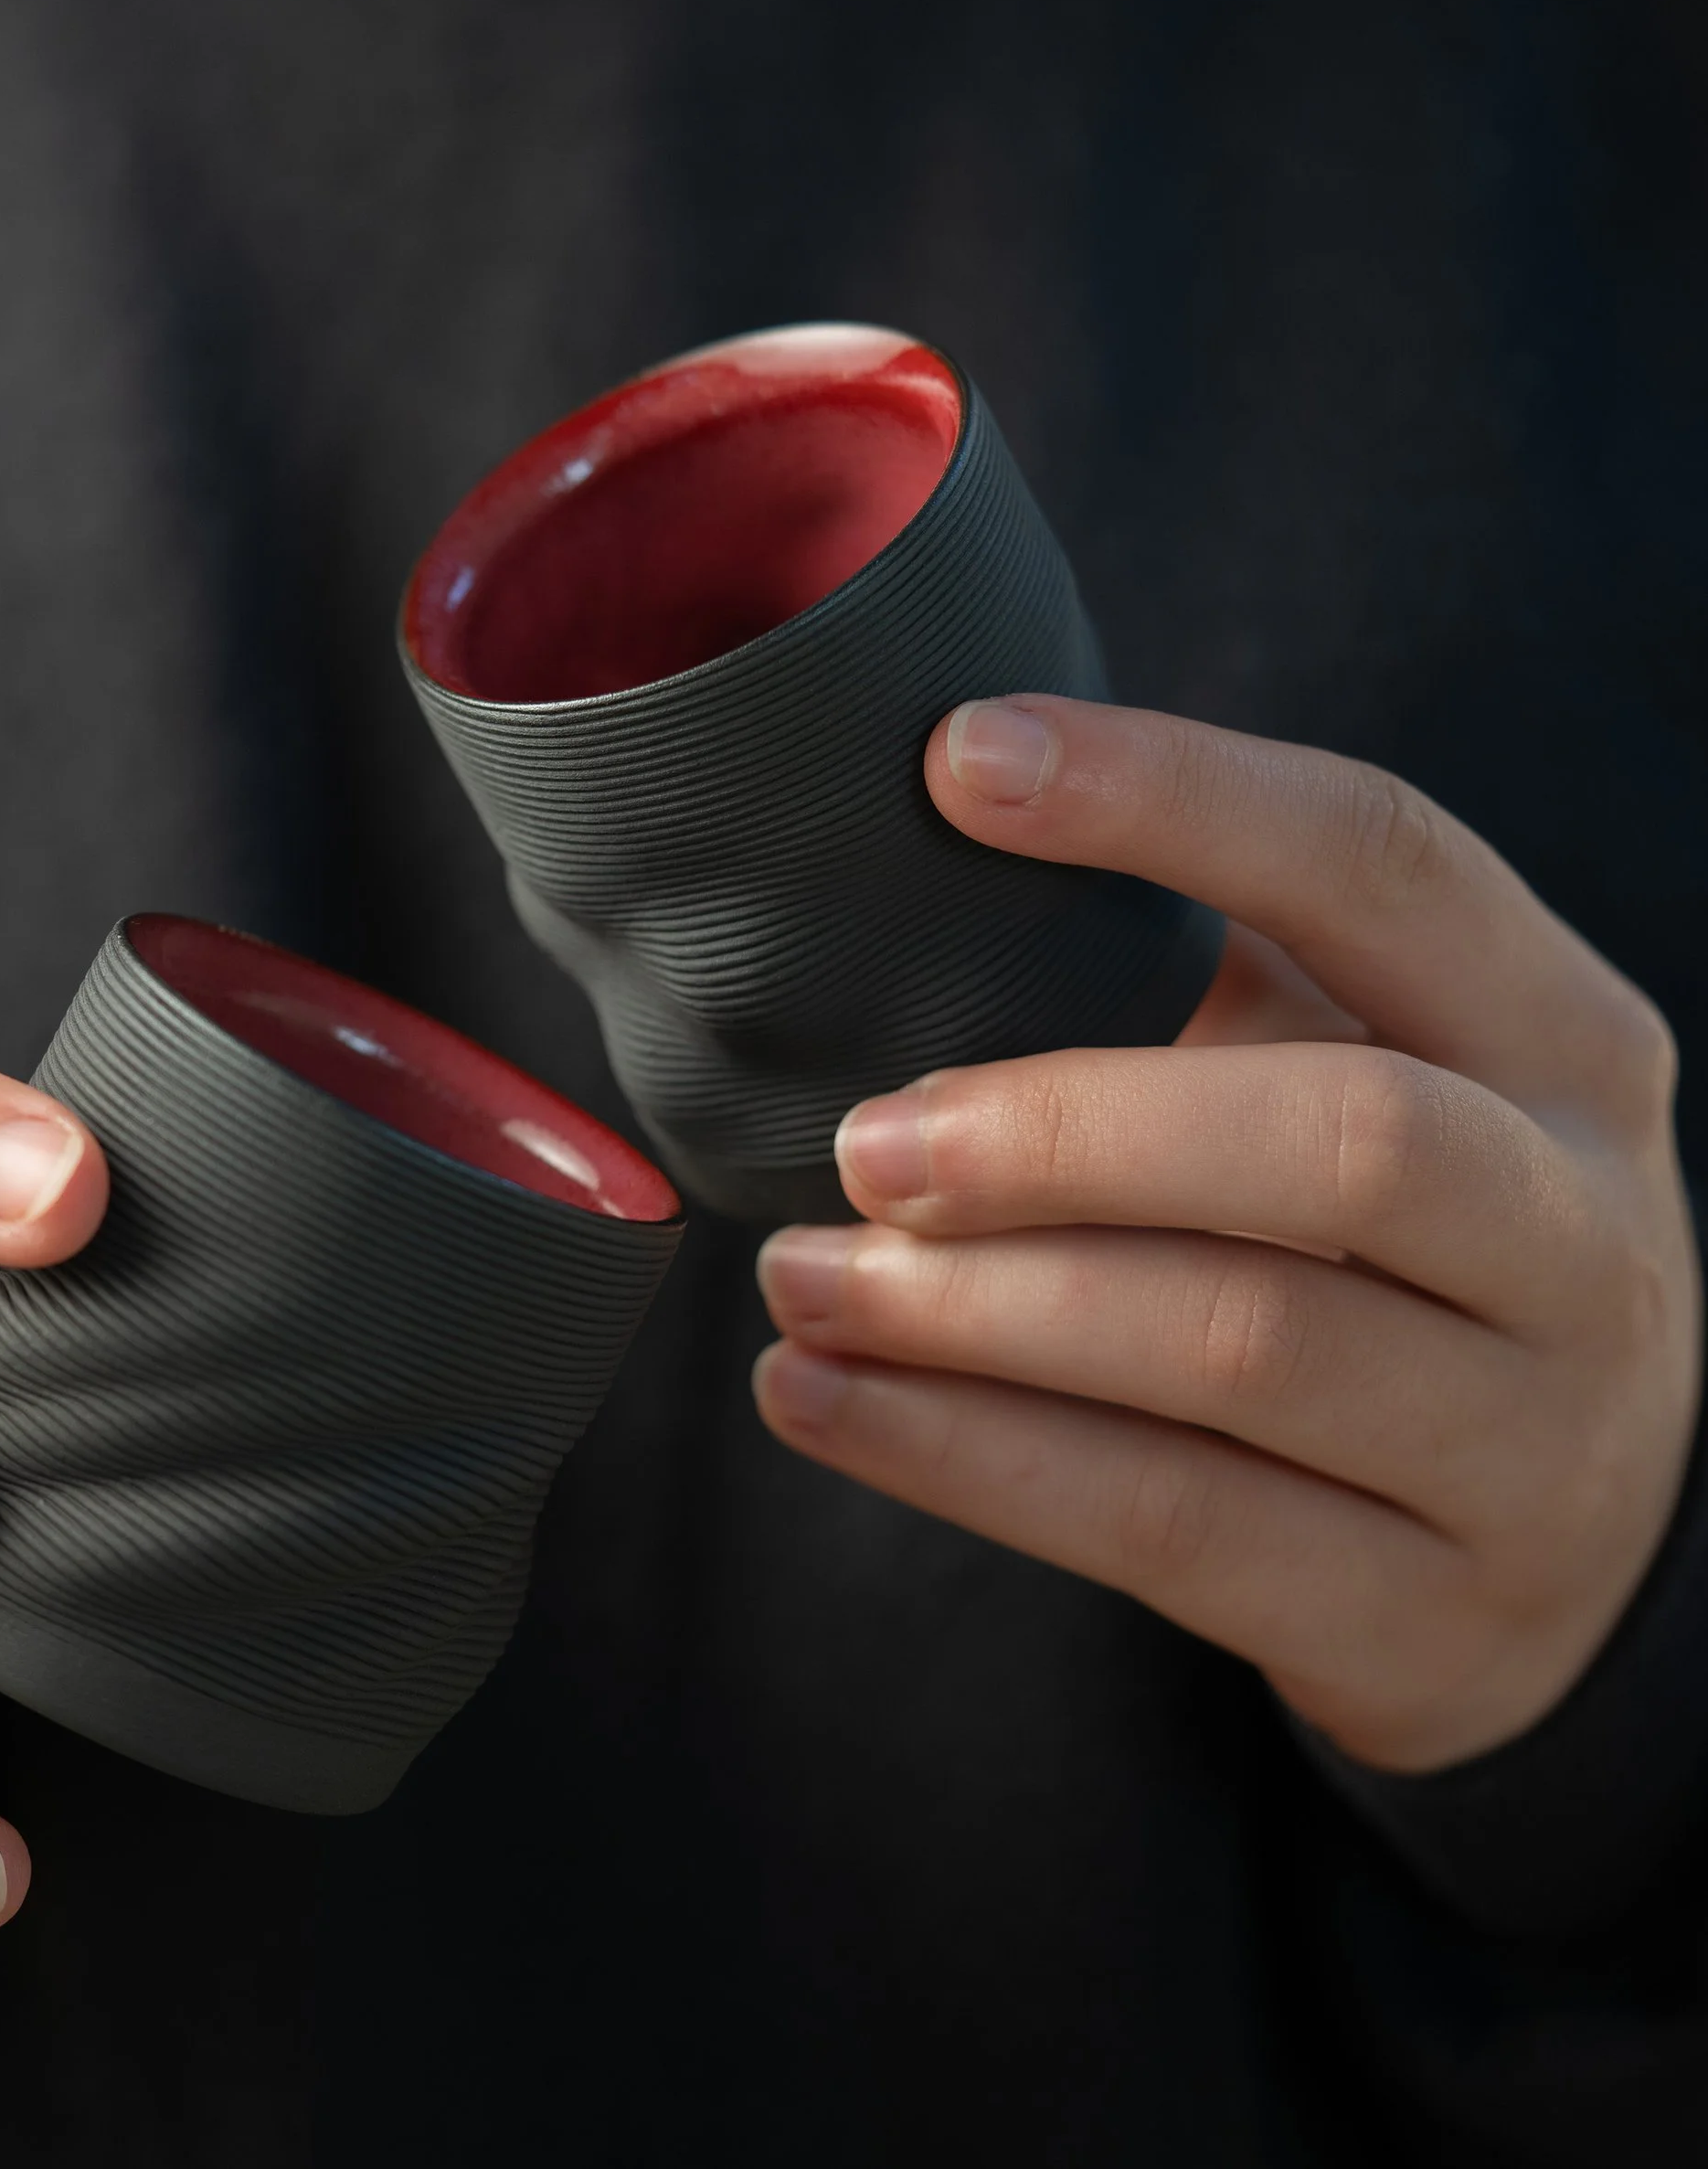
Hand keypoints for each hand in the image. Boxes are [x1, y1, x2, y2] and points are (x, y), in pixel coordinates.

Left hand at [754, 696, 1700, 1771]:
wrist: (1553, 1534)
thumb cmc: (1397, 1250)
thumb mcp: (1368, 1079)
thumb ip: (1205, 980)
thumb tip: (922, 851)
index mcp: (1558, 1042)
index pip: (1384, 865)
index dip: (1176, 796)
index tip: (958, 759)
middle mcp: (1577, 1233)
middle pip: (1341, 1144)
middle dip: (1067, 1130)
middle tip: (862, 1141)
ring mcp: (1531, 1443)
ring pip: (1239, 1353)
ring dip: (977, 1316)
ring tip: (798, 1278)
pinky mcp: (1429, 1616)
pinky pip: (1171, 1527)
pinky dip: (967, 1460)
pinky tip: (820, 1401)